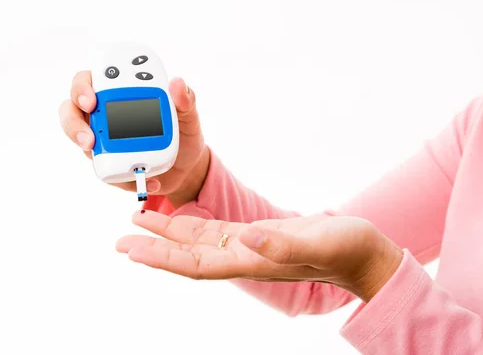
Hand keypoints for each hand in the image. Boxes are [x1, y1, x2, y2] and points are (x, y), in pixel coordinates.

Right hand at [58, 72, 209, 207]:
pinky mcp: (110, 163)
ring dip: (85, 149)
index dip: (83, 87)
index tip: (91, 99)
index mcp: (120, 91)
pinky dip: (123, 178)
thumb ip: (185, 100)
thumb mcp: (189, 116)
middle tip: (89, 137)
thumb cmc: (183, 132)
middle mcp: (105, 112)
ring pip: (79, 139)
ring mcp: (103, 138)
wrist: (187, 167)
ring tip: (104, 159)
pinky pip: (105, 171)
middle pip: (72, 109)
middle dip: (72, 122)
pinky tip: (146, 180)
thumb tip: (177, 82)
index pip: (91, 80)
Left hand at [116, 211, 403, 302]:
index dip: (163, 258)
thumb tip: (246, 238)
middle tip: (121, 240)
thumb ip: (282, 245)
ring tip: (140, 221)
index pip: (196, 263)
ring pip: (198, 241)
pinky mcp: (256, 236)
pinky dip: (193, 225)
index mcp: (251, 261)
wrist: (361, 252)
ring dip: (168, 234)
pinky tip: (179, 218)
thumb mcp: (317, 242)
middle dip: (154, 247)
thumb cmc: (345, 249)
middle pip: (188, 254)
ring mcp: (248, 246)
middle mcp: (243, 256)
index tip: (134, 251)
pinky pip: (215, 231)